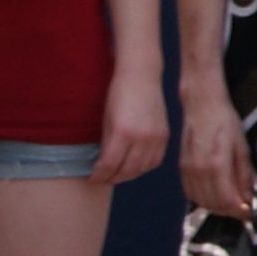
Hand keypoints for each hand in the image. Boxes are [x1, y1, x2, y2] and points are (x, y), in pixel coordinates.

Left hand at [92, 72, 169, 186]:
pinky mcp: (164, 136)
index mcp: (123, 131)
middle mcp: (142, 137)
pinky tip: (134, 167)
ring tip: (116, 175)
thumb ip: (106, 143)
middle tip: (102, 180)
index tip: (92, 179)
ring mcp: (156, 137)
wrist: (141, 75)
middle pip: (127, 170)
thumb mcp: (106, 118)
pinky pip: (155, 161)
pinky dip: (144, 168)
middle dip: (112, 178)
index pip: (109, 164)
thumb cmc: (118, 93)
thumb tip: (103, 164)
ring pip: (142, 168)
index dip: (99, 175)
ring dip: (128, 176)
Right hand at [178, 80, 253, 219]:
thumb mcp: (242, 147)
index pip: (227, 201)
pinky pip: (191, 193)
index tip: (251, 214)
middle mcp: (198, 170)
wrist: (201, 105)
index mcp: (216, 165)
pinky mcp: (181, 168)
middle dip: (230, 212)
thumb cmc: (225, 122)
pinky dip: (203, 200)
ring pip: (201, 202)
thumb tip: (249, 198)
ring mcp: (187, 170)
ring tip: (232, 204)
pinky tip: (216, 195)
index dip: (240, 212)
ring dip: (217, 208)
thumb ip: (244, 175)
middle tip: (244, 210)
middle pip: (213, 205)